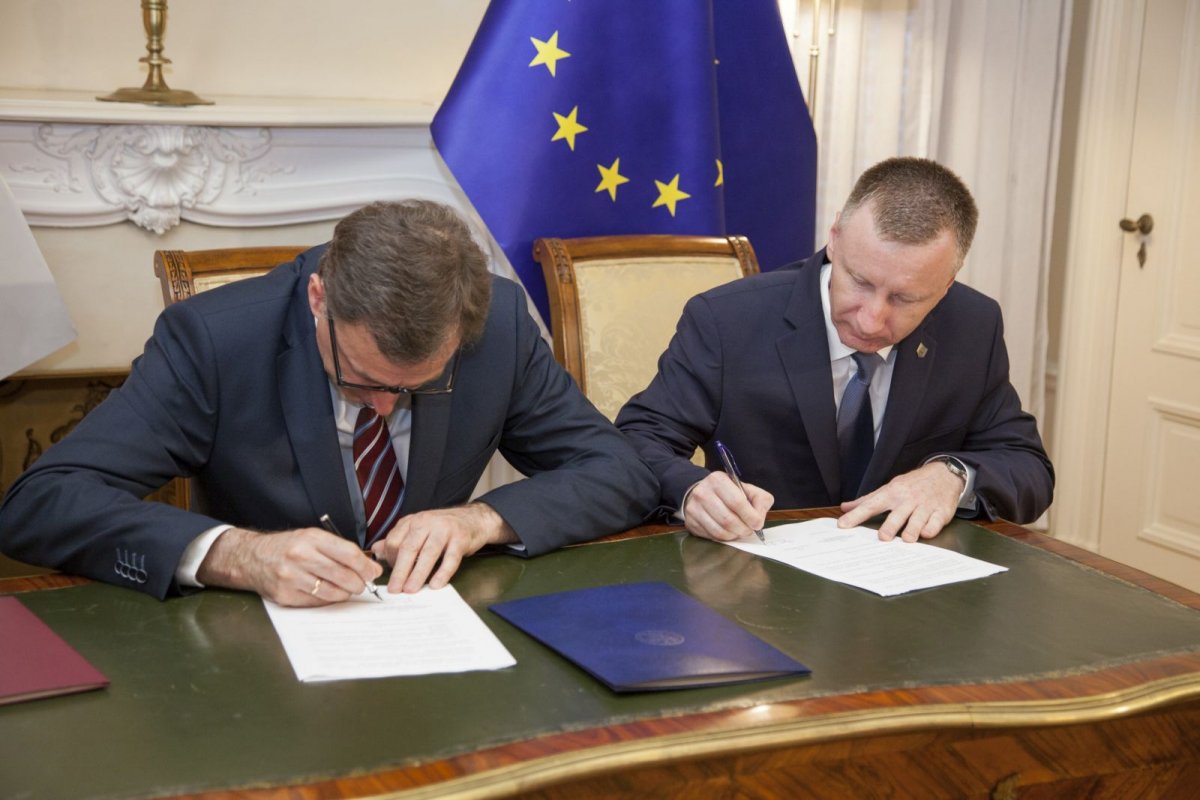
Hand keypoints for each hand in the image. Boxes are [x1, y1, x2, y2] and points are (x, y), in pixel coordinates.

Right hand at [197, 527, 381, 606]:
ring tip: (346, 588)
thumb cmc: (288, 547)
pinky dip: (327, 599)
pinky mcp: (285, 595)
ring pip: (332, 592)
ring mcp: (291, 577)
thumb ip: (339, 550)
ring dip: (345, 593)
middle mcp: (300, 556)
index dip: (366, 566)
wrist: (252, 557)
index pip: (349, 554)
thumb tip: (369, 567)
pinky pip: (317, 601)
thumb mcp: (312, 538)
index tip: (374, 572)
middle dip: (359, 583)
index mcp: (311, 538)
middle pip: (343, 575)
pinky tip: (327, 592)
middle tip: (362, 584)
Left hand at [374, 503, 516, 593]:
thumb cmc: (442, 528)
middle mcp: (426, 522)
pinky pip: (450, 558)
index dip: (390, 561)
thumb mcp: (417, 530)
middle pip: (408, 547)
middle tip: (395, 589)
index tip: (392, 577)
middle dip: (400, 571)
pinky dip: (443, 572)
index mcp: (412, 521)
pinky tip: (436, 584)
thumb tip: (376, 551)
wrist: (473, 519)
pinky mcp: (461, 538)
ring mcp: (444, 529)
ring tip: (411, 590)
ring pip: (428, 553)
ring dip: (418, 574)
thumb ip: (398, 540)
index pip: (394, 541)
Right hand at [682, 472, 773, 541]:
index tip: (757, 523)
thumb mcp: (747, 489)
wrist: (702, 492)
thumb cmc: (728, 493)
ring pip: (720, 531)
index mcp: (718, 480)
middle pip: (728, 520)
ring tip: (739, 531)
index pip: (737, 502)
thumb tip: (759, 518)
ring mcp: (694, 508)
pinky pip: (712, 536)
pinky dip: (724, 538)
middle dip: (743, 529)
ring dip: (734, 535)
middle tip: (749, 530)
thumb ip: (760, 500)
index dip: (750, 516)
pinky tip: (728, 532)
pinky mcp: (691, 522)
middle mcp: (703, 493)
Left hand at [837, 461, 963, 541]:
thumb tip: (845, 507)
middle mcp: (907, 499)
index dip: (856, 516)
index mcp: (892, 492)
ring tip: (907, 539)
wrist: (943, 474)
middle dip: (890, 526)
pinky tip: (926, 534)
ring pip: (917, 520)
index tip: (843, 525)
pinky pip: (935, 523)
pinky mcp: (940, 513)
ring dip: (912, 530)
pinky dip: (930, 529)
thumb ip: (867, 500)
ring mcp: (925, 506)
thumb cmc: (912, 484)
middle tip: (883, 537)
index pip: (871, 505)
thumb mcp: (889, 487)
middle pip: (897, 515)